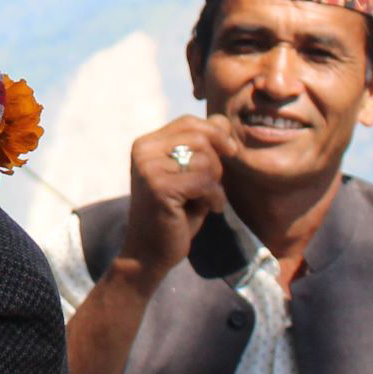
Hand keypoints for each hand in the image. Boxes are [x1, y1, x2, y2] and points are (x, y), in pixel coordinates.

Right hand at [113, 116, 233, 292]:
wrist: (149, 252)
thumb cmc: (175, 213)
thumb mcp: (189, 174)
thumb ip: (202, 148)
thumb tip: (223, 120)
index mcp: (146, 143)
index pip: (189, 122)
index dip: (215, 134)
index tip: (229, 154)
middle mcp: (143, 150)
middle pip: (201, 137)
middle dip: (217, 162)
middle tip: (212, 186)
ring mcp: (148, 168)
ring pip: (206, 159)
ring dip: (216, 183)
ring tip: (206, 200)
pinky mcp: (159, 187)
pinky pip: (205, 181)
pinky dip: (214, 197)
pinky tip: (207, 209)